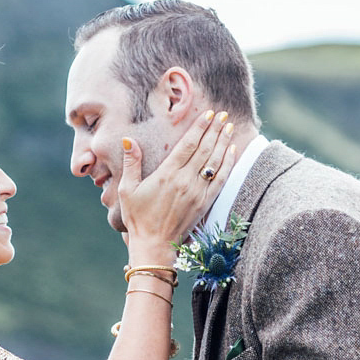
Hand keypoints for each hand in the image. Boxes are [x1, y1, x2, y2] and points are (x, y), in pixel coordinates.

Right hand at [119, 108, 237, 251]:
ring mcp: (197, 193)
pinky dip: (228, 164)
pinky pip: (221, 180)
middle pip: (205, 149)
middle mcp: (185, 181)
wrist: (154, 245)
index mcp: (167, 175)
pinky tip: (231, 151)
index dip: (199, 127)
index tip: (209, 114)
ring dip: (223, 142)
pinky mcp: (205, 204)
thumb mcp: (127, 189)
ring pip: (215, 162)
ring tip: (229, 127)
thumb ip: (131, 163)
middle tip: (223, 114)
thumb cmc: (138, 217)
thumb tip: (129, 140)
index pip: (188, 144)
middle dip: (215, 129)